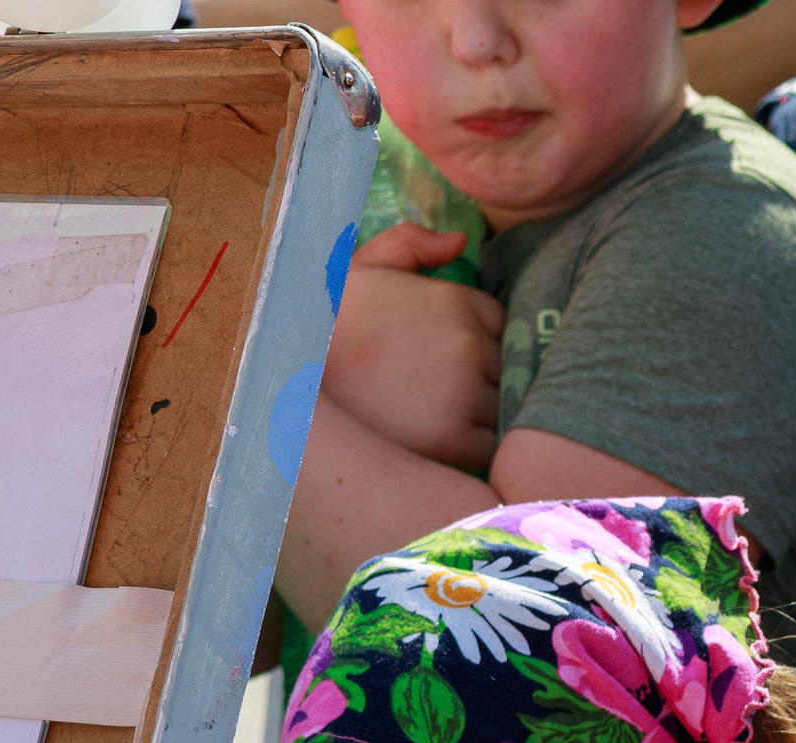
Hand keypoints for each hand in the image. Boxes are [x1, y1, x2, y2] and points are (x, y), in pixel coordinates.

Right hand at [320, 223, 503, 470]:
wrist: (287, 381)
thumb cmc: (326, 325)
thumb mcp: (360, 269)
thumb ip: (408, 244)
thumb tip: (460, 241)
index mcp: (453, 299)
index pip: (501, 326)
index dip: (480, 345)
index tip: (447, 359)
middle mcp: (465, 342)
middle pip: (509, 367)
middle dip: (488, 379)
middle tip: (444, 392)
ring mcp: (463, 389)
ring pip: (505, 406)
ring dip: (487, 415)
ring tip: (441, 417)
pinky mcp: (453, 437)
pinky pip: (492, 446)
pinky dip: (477, 449)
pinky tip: (444, 444)